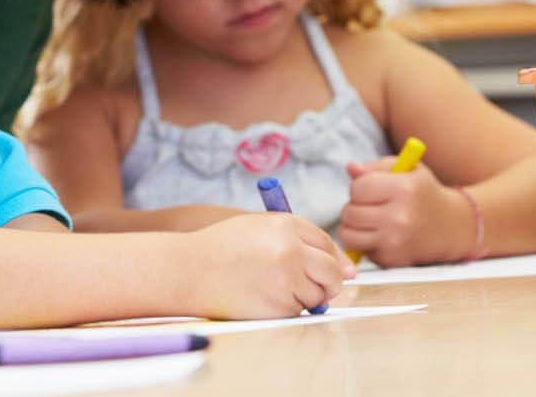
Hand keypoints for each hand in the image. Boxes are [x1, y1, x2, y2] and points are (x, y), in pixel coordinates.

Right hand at [184, 214, 351, 318]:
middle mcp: (291, 249)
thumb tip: (347, 270)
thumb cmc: (222, 248)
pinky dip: (286, 308)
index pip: (326, 243)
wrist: (188, 270)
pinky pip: (297, 310)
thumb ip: (298, 240)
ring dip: (303, 297)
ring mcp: (287, 278)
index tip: (328, 268)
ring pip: (317, 295)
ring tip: (271, 288)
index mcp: (286, 224)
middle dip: (328, 282)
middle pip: (331, 271)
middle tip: (311, 286)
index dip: (329, 258)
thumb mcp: (259, 228)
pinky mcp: (279, 305)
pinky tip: (261, 298)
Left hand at [337, 159, 468, 266]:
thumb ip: (376, 167)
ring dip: (352, 227)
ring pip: (348, 234)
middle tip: (369, 205)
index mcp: (405, 189)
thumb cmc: (423, 193)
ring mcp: (395, 242)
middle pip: (349, 212)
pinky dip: (363, 242)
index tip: (369, 188)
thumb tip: (350, 168)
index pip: (358, 188)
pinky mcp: (392, 260)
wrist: (451, 227)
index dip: (359, 187)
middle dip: (354, 207)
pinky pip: (359, 250)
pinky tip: (379, 234)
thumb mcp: (407, 170)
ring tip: (368, 220)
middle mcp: (400, 217)